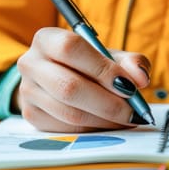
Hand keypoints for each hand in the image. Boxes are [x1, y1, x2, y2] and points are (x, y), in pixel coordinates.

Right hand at [14, 27, 150, 131]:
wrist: (59, 79)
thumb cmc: (88, 64)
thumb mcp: (110, 56)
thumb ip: (130, 62)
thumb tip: (140, 78)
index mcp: (47, 39)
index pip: (70, 48)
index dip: (102, 68)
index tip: (129, 86)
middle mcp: (31, 63)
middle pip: (69, 87)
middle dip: (107, 103)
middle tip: (132, 112)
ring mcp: (28, 92)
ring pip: (70, 113)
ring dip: (104, 120)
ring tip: (126, 120)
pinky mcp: (32, 116)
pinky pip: (67, 129)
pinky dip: (94, 130)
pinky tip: (109, 125)